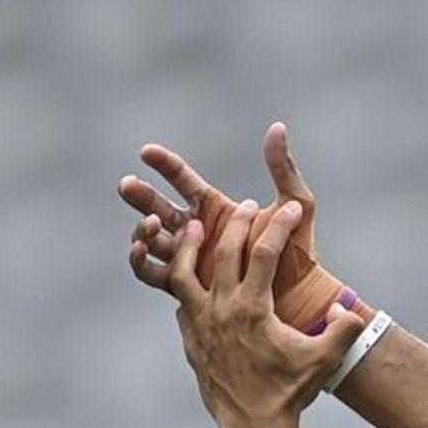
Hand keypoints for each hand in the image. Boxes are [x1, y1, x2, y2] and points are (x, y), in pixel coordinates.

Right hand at [120, 122, 367, 333]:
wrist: (299, 300)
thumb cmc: (298, 254)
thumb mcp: (295, 206)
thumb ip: (283, 169)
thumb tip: (277, 128)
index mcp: (214, 208)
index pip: (182, 180)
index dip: (163, 164)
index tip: (146, 152)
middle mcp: (196, 231)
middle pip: (157, 206)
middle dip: (139, 195)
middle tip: (127, 185)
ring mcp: (187, 258)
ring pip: (150, 238)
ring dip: (142, 228)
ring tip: (152, 224)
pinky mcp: (182, 285)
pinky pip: (149, 272)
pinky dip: (139, 260)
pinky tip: (142, 248)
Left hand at [166, 199, 365, 427]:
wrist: (251, 425)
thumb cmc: (288, 391)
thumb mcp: (322, 359)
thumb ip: (341, 329)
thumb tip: (346, 306)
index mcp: (253, 308)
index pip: (265, 254)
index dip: (278, 226)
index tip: (289, 207)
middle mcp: (220, 309)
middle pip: (222, 252)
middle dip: (235, 223)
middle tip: (246, 204)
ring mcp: (199, 321)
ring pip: (182, 271)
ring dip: (187, 245)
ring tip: (193, 226)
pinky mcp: (188, 335)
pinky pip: (180, 300)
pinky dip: (184, 283)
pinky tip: (191, 275)